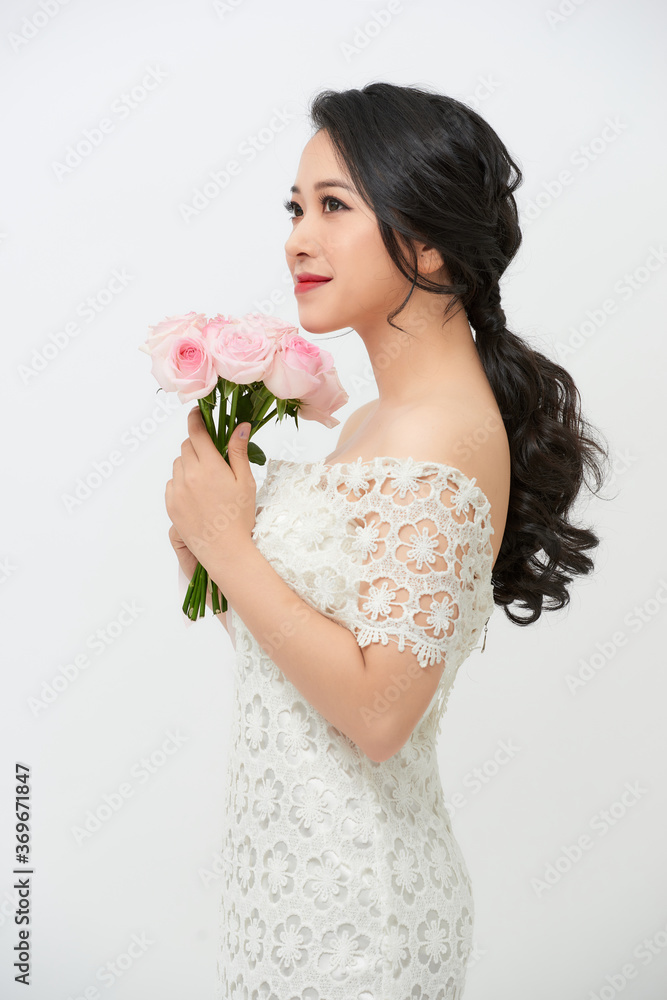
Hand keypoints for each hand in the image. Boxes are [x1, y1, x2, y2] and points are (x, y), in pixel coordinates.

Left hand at [165, 407, 255, 568]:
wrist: (225, 550)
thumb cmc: (240, 516)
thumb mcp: (245, 481)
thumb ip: (239, 451)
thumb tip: (240, 425)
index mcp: (210, 467)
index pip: (197, 432)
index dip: (196, 419)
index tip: (197, 414)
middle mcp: (189, 475)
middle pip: (187, 446)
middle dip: (198, 446)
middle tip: (213, 458)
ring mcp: (177, 490)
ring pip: (178, 464)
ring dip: (189, 464)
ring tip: (206, 482)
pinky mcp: (170, 503)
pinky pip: (172, 483)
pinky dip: (182, 482)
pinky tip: (197, 495)